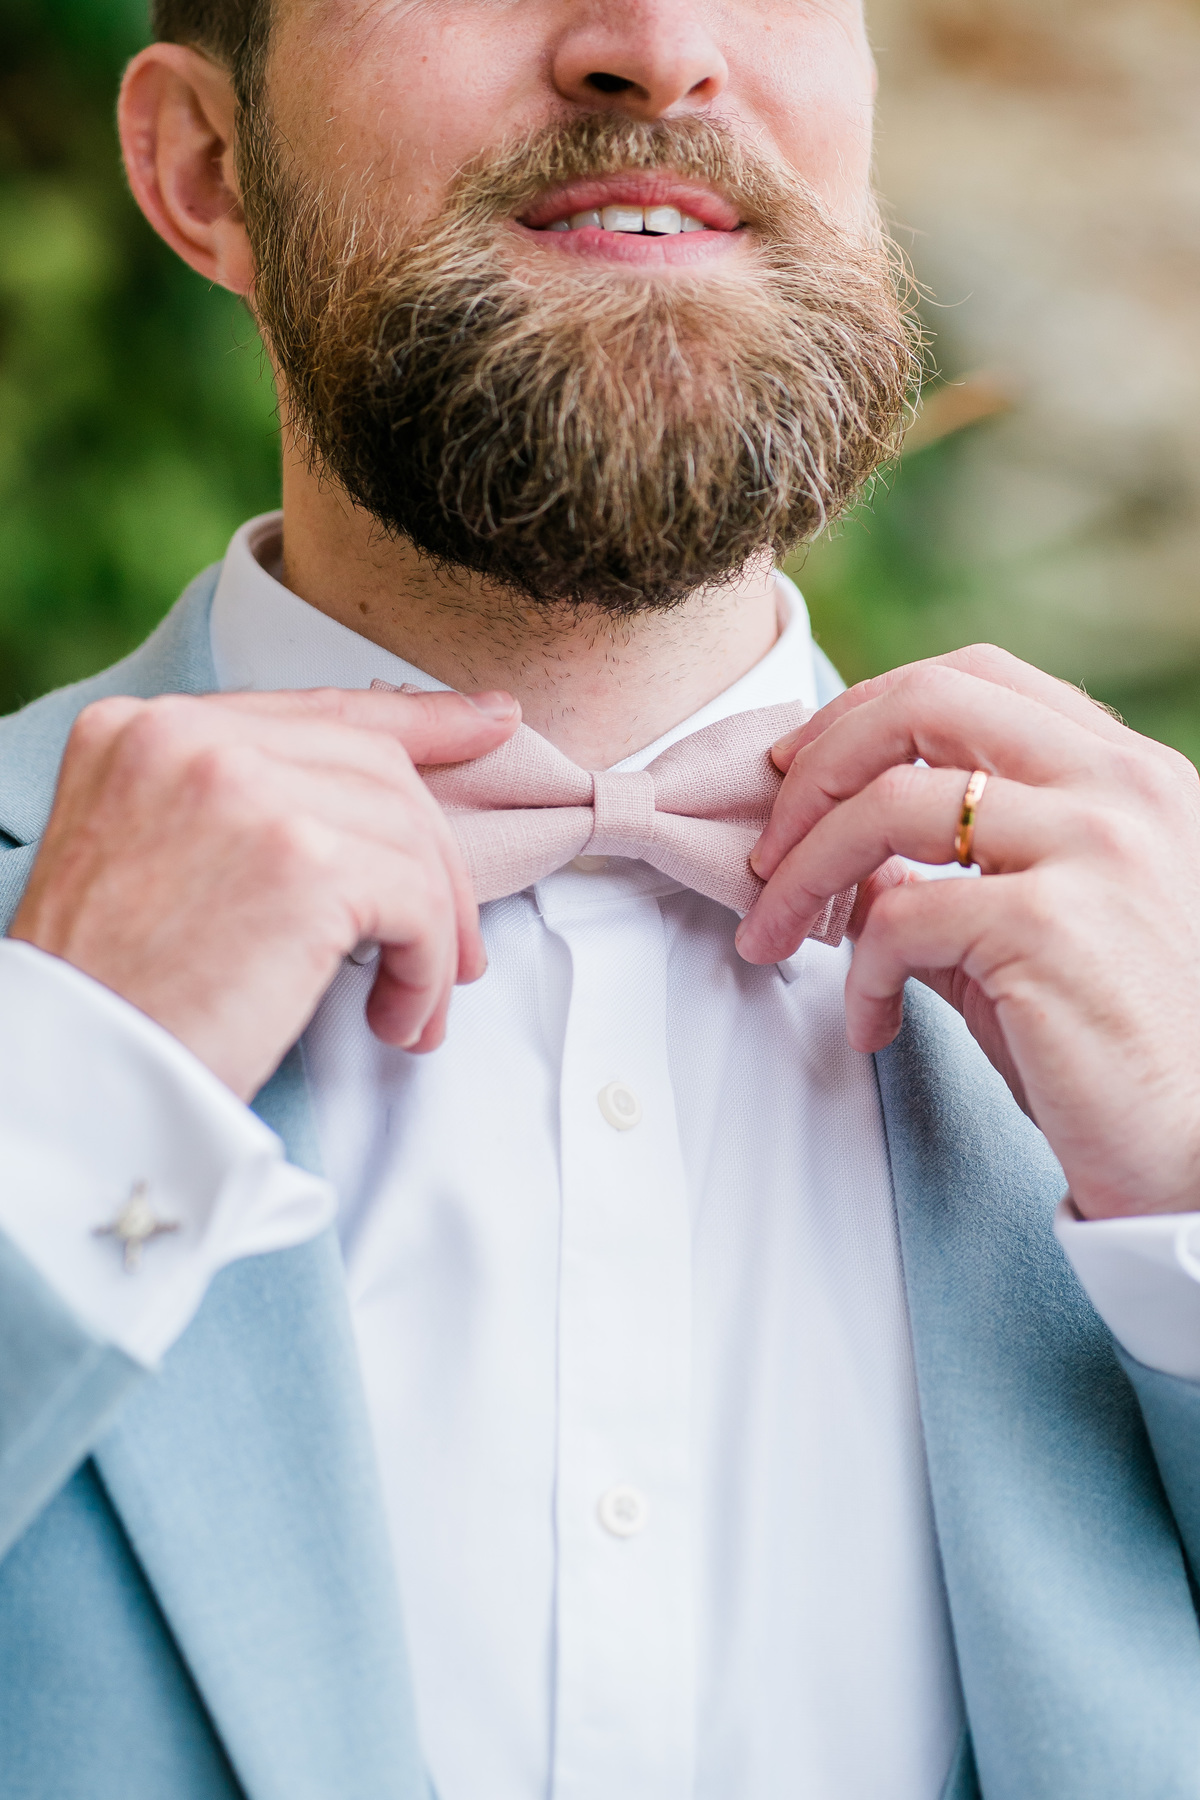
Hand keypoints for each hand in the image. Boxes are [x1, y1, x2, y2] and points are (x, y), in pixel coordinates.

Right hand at [9, 687, 519, 1099]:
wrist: (74, 1088)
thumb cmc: (117, 999)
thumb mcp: (154, 861)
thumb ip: (241, 808)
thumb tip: (384, 804)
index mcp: (147, 730)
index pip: (315, 710)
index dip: (418, 721)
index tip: (489, 724)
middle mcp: (189, 738)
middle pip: (377, 770)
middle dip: (436, 860)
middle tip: (459, 947)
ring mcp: (246, 789)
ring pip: (409, 839)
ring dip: (434, 933)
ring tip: (415, 1004)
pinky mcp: (303, 860)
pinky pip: (417, 902)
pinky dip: (426, 969)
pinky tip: (396, 1019)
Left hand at [735, 645, 1199, 1220]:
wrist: (1199, 1153)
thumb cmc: (1122, 1047)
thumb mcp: (1045, 928)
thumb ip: (957, 875)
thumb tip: (848, 861)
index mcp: (1129, 772)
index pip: (973, 678)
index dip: (864, 712)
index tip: (799, 772)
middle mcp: (1121, 788)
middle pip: (924, 702)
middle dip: (817, 766)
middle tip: (769, 846)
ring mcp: (1093, 848)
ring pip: (890, 803)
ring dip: (803, 873)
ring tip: (777, 934)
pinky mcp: (1050, 925)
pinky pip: (898, 918)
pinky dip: (859, 974)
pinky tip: (871, 1023)